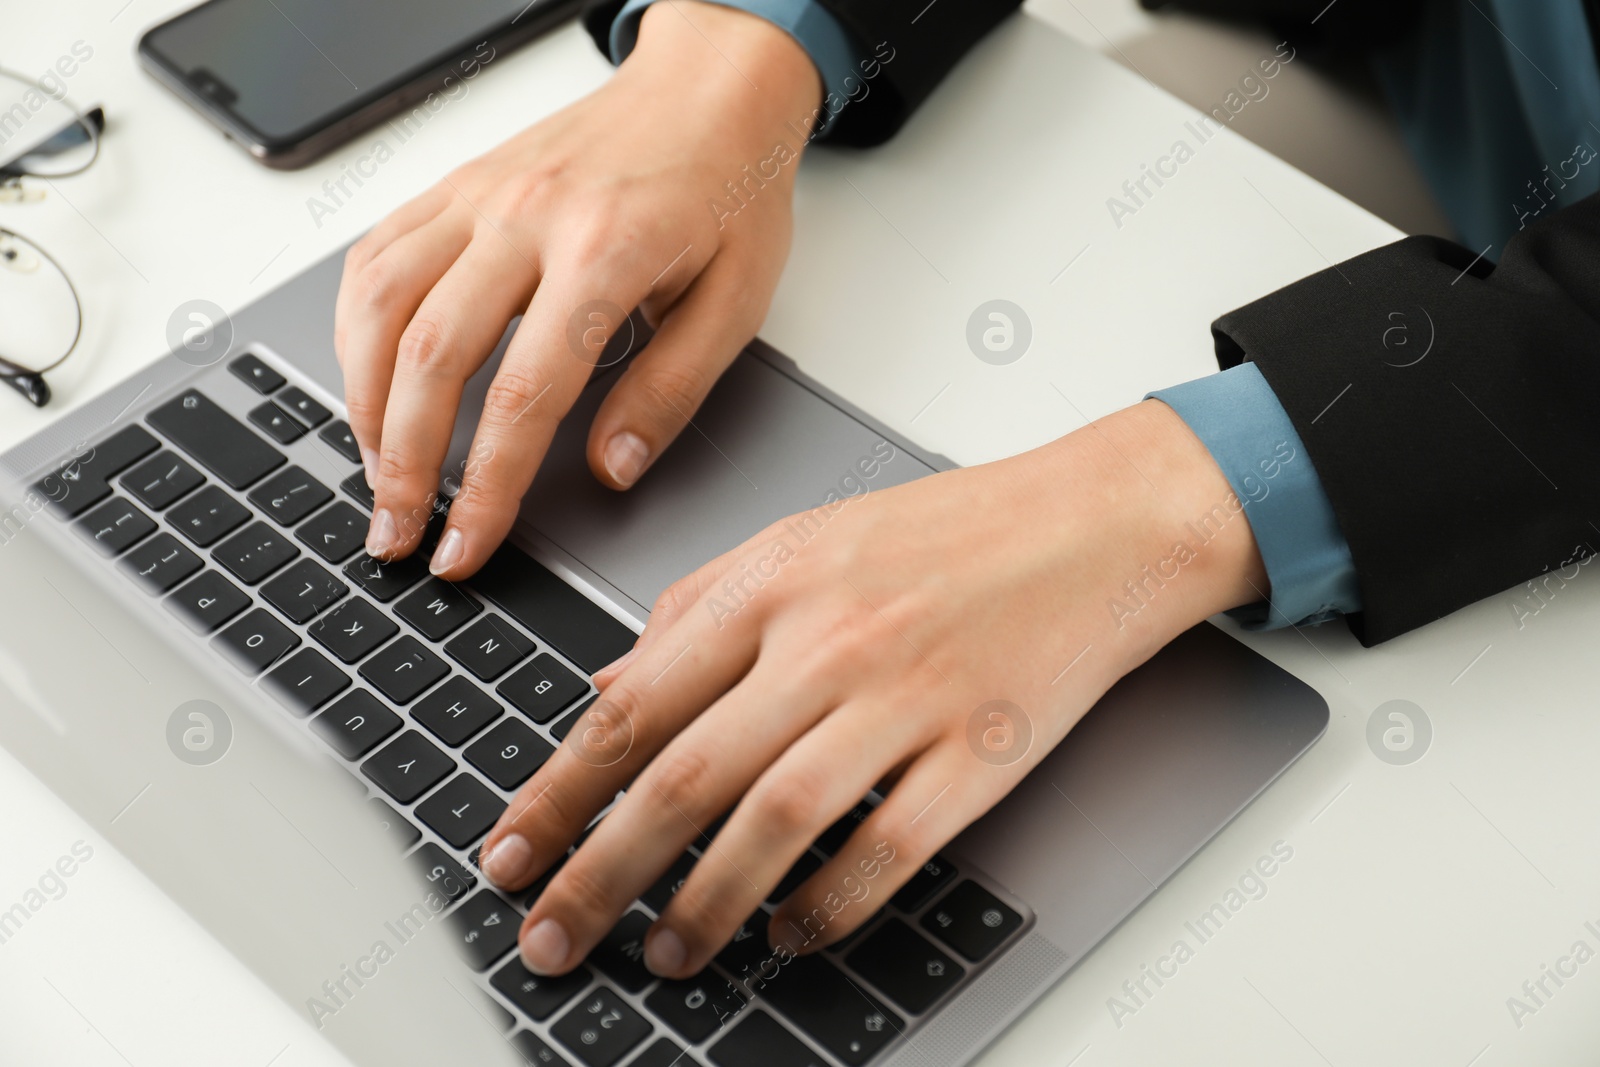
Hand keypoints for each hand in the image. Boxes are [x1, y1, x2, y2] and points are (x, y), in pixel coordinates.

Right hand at [334, 2, 821, 576]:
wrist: (710, 88)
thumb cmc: (729, 192)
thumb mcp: (736, 302)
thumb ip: (672, 390)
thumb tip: (613, 470)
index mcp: (606, 252)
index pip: (528, 393)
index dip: (488, 486)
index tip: (466, 547)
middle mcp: (528, 216)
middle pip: (433, 355)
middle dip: (404, 463)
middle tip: (396, 533)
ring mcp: (481, 194)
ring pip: (383, 303)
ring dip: (366, 401)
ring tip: (377, 472)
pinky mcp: (455, 184)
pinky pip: (376, 254)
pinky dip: (355, 327)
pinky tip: (367, 380)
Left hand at [477, 400, 1266, 978]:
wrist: (1092, 523)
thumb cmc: (948, 533)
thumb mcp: (802, 538)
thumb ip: (696, 607)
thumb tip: (609, 685)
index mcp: (771, 584)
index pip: (635, 703)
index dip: (559, 790)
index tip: (510, 852)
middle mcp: (827, 640)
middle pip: (685, 774)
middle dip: (600, 869)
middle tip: (551, 935)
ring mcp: (906, 697)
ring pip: (775, 820)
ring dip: (706, 903)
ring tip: (666, 954)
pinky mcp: (980, 751)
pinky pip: (888, 847)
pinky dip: (830, 904)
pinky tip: (789, 932)